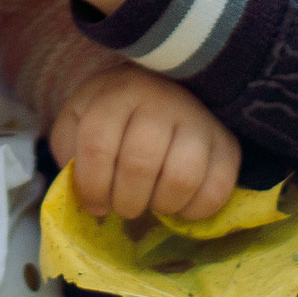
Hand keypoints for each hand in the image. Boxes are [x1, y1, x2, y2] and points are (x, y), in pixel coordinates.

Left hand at [52, 63, 240, 221]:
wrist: (165, 87)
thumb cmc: (116, 112)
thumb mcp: (80, 118)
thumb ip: (70, 149)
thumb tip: (81, 191)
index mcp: (118, 93)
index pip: (98, 145)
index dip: (91, 186)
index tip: (95, 204)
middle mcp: (161, 100)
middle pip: (139, 165)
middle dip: (125, 201)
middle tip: (124, 206)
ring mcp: (199, 120)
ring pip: (181, 177)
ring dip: (161, 205)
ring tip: (153, 203)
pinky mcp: (227, 143)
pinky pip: (218, 188)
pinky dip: (196, 209)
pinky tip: (181, 205)